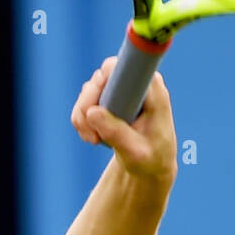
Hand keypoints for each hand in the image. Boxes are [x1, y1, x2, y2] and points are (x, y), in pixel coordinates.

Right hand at [70, 58, 177, 186]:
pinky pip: (84, 102)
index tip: (99, 88)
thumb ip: (117, 134)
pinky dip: (82, 121)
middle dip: (87, 105)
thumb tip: (91, 113)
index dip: (108, 75)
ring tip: (94, 140)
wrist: (151, 166)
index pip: (126, 68)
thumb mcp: (136, 153)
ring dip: (84, 118)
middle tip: (91, 134)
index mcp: (152, 89)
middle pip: (101, 79)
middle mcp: (135, 82)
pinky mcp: (107, 97)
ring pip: (88, 91)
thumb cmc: (152, 159)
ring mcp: (119, 88)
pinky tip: (93, 138)